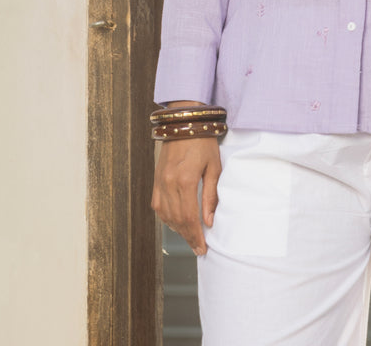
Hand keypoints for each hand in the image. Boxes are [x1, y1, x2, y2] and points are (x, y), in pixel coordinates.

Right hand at [151, 136, 221, 255]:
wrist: (184, 123)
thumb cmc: (203, 142)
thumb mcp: (214, 167)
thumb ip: (211, 196)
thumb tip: (209, 221)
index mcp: (185, 181)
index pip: (190, 218)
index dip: (196, 237)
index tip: (202, 249)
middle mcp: (169, 184)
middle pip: (177, 220)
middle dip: (188, 237)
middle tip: (197, 248)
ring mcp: (160, 182)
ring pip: (166, 215)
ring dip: (177, 229)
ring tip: (189, 237)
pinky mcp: (156, 179)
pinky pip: (158, 205)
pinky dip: (166, 217)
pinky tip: (175, 222)